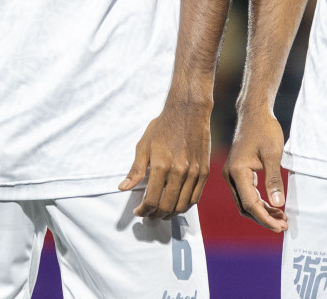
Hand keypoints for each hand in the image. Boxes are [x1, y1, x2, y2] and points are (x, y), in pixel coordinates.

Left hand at [119, 98, 211, 217]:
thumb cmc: (163, 127)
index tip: (138, 211)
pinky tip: (176, 205)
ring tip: (161, 212)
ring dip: (170, 214)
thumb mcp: (144, 145)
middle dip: (155, 215)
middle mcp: (179, 172)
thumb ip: (135, 170)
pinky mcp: (204, 171)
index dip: (143, 210)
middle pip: (167, 206)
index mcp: (162, 166)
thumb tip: (122, 188)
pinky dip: (185, 206)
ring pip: (182, 205)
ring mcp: (194, 173)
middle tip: (149, 214)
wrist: (188, 111)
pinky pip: (195, 197)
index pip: (152, 200)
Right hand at [224, 106, 286, 231]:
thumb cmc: (265, 129)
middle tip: (283, 226)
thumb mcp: (273, 154)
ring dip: (262, 212)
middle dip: (264, 218)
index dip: (265, 218)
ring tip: (281, 218)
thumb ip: (274, 180)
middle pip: (245, 207)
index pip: (250, 204)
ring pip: (245, 202)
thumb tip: (278, 204)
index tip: (280, 226)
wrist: (255, 113)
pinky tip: (273, 206)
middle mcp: (230, 175)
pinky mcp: (237, 172)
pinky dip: (259, 202)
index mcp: (237, 171)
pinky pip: (246, 193)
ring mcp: (232, 174)